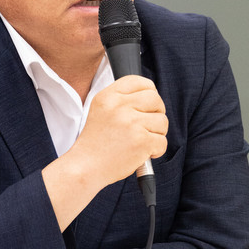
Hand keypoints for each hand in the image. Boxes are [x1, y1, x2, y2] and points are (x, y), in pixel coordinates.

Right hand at [41, 76, 166, 231]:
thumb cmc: (96, 141)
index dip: (149, 92)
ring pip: (162, 121)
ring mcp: (132, 123)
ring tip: (141, 141)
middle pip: (155, 99)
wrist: (86, 167)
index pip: (140, 81)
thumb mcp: (100, 108)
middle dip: (157, 112)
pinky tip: (142, 153)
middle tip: (148, 125)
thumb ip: (122, 98)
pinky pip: (163, 141)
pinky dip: (156, 150)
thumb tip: (151, 93)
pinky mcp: (142, 141)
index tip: (148, 104)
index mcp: (109, 95)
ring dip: (157, 134)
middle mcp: (120, 106)